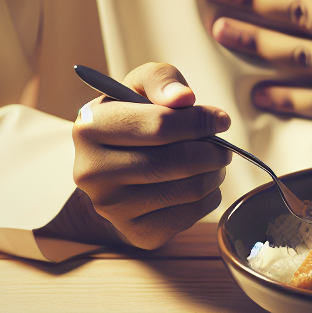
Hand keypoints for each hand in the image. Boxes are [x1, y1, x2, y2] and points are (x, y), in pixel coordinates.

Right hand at [39, 62, 231, 249]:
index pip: (161, 126)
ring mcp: (110, 207)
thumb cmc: (134, 113)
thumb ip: (163, 80)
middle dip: (213, 150)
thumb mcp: (142, 83)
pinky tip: (199, 181)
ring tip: (213, 160)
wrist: (114, 161)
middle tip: (222, 145)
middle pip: (177, 162)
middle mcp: (91, 172)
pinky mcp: (134, 233)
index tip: (220, 119)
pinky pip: (190, 215)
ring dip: (215, 173)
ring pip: (189, 190)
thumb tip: (184, 98)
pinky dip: (209, 196)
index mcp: (90, 127)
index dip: (200, 121)